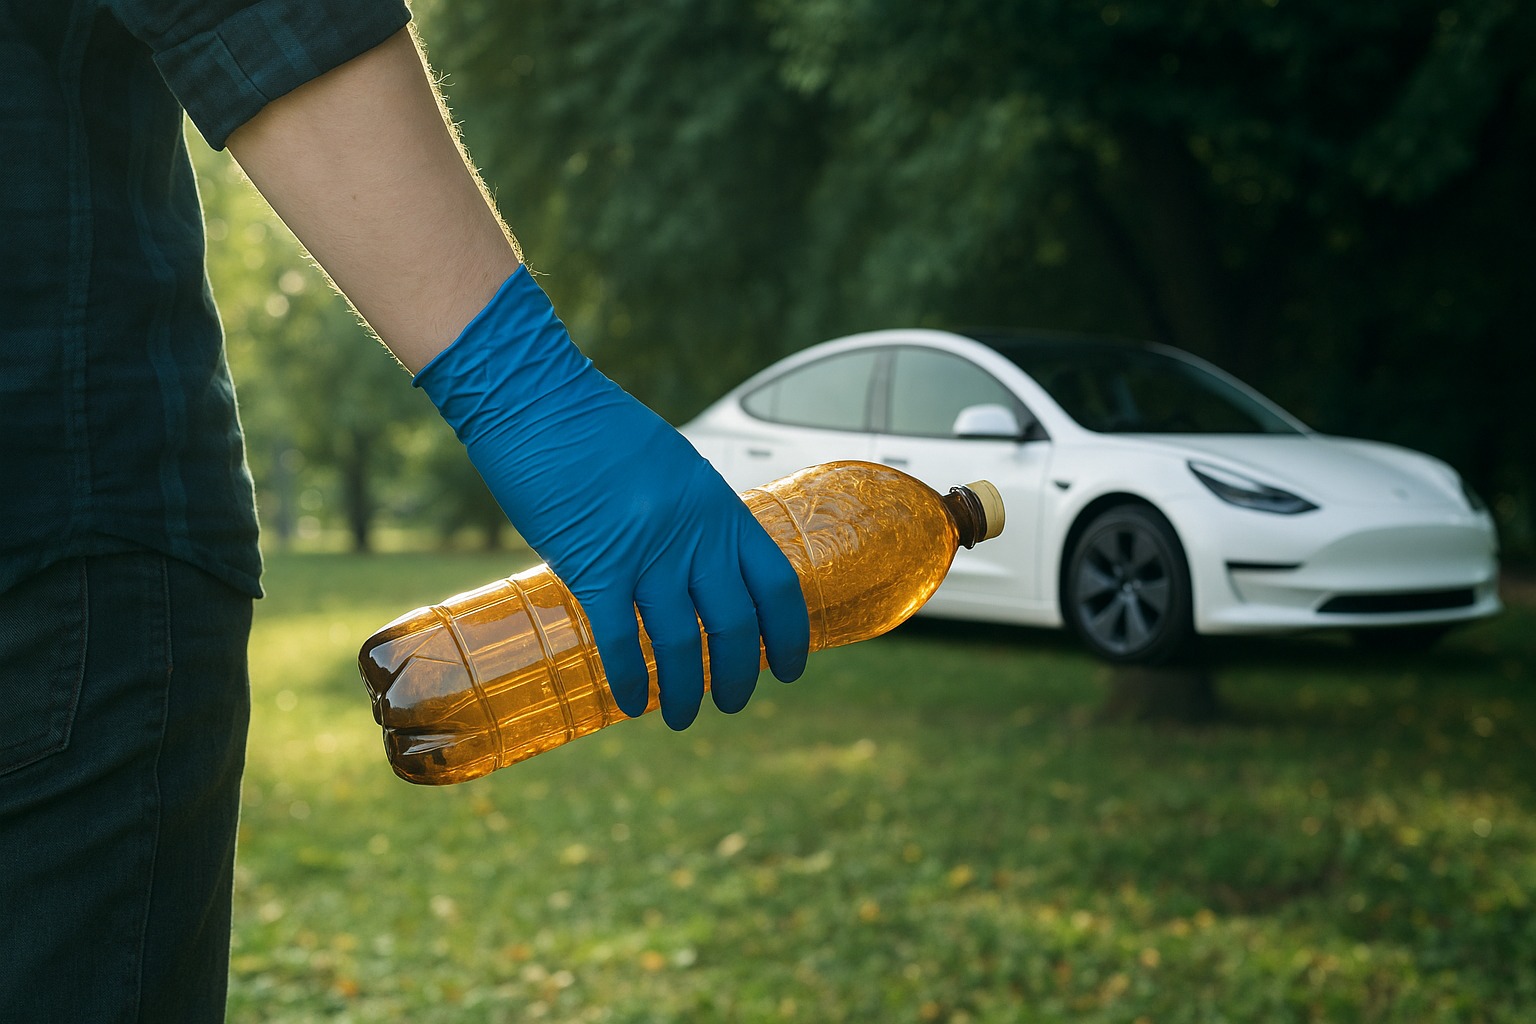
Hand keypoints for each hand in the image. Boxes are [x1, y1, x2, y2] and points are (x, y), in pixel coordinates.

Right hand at [415, 267, 808, 728]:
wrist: (538, 397)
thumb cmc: (596, 424)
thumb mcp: (671, 464)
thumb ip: (693, 515)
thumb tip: (701, 560)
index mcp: (719, 507)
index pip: (776, 584)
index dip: (790, 633)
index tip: (790, 666)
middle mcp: (693, 536)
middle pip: (735, 625)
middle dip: (739, 675)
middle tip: (733, 701)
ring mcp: (646, 554)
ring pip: (683, 644)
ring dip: (685, 690)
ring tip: (681, 716)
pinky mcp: (592, 566)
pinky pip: (621, 640)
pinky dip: (630, 679)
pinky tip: (632, 702)